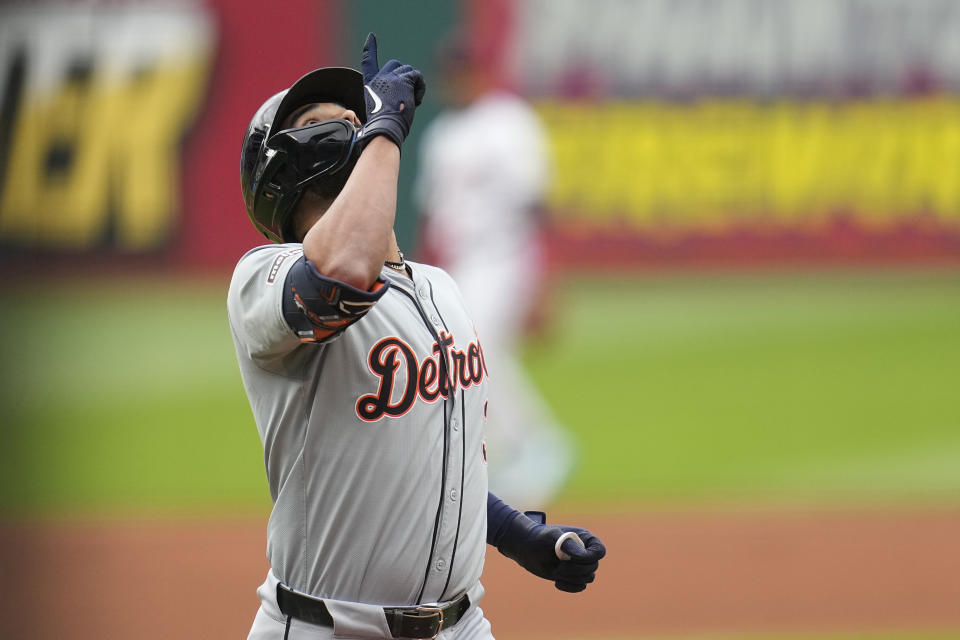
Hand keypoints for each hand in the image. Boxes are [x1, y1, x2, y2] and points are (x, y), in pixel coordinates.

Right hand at [357, 33, 425, 149]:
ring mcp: (391, 77)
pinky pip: (417, 76)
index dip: (370, 49)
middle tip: (408, 95)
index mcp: (371, 85)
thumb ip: (390, 100)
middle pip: (396, 64)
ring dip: (414, 85)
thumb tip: (404, 105)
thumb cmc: (385, 127)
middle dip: (405, 76)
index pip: (368, 63)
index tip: (371, 37)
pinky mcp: (403, 80)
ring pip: (409, 71)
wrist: (386, 128)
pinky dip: (420, 88)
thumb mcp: (383, 111)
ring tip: (412, 101)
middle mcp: (379, 78)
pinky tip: (417, 100)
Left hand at [496, 515, 606, 592]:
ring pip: (588, 578)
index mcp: (585, 538)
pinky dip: (570, 587)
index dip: (590, 556)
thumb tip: (582, 555)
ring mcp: (579, 565)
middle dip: (576, 569)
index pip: (599, 551)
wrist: (527, 548)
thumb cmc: (539, 538)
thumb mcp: (552, 537)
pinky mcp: (572, 576)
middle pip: (593, 566)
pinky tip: (557, 582)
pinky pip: (580, 586)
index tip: (573, 557)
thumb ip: (567, 544)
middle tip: (558, 568)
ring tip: (556, 572)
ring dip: (572, 578)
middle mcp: (585, 552)